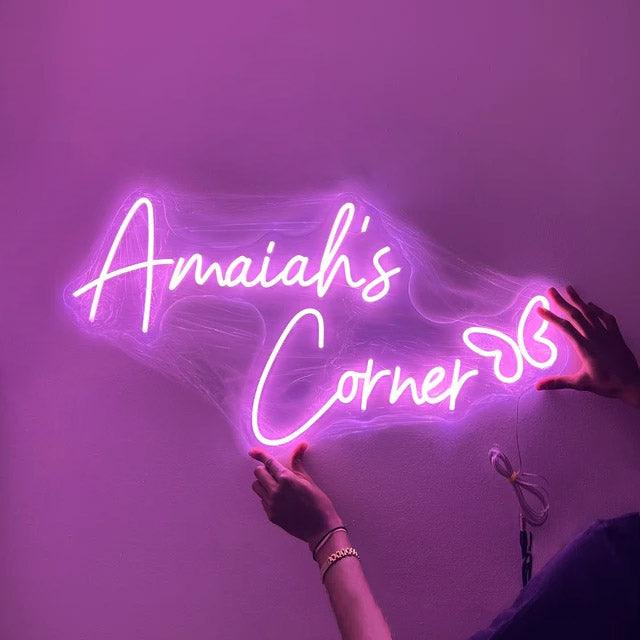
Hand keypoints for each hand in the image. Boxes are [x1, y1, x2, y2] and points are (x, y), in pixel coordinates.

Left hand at [249, 443, 342, 547]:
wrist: (320, 528)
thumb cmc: (318, 503)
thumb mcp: (308, 480)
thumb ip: (298, 463)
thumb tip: (300, 446)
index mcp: (286, 479)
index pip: (269, 463)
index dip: (260, 455)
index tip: (253, 452)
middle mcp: (276, 491)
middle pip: (258, 473)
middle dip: (264, 470)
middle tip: (273, 472)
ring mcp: (272, 504)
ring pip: (257, 486)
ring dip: (263, 482)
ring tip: (275, 485)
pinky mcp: (270, 515)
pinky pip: (262, 500)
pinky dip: (267, 496)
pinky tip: (280, 499)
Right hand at [536, 286, 639, 406]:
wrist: (632, 384)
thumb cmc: (608, 384)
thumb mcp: (580, 384)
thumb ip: (558, 382)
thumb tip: (539, 386)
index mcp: (584, 347)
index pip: (564, 328)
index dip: (551, 317)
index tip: (540, 309)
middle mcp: (594, 337)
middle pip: (575, 315)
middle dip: (561, 302)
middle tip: (551, 291)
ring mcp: (606, 335)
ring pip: (590, 313)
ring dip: (578, 301)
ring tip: (570, 289)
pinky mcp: (616, 336)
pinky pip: (607, 318)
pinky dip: (599, 310)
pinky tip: (592, 305)